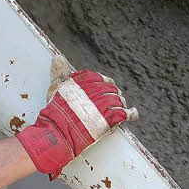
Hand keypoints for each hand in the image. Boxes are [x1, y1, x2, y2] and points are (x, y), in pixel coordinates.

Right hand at [16, 70, 136, 177]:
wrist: (58, 131)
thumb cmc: (55, 110)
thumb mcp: (55, 87)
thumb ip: (60, 72)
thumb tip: (58, 57)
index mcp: (85, 81)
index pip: (101, 78)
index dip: (105, 83)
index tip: (107, 86)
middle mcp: (97, 90)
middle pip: (111, 89)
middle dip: (114, 94)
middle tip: (114, 100)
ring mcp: (104, 104)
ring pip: (119, 101)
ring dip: (121, 104)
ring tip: (120, 108)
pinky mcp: (109, 119)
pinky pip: (125, 114)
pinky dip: (131, 114)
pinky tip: (133, 114)